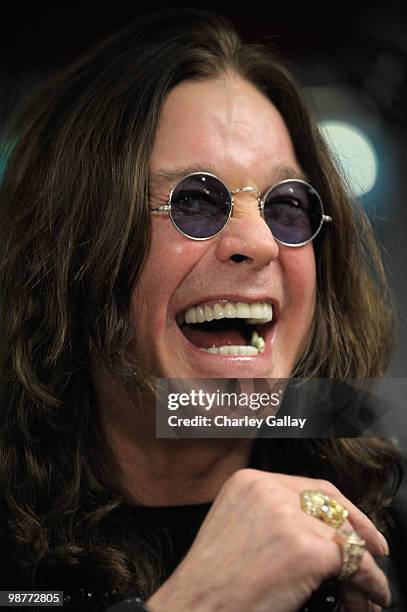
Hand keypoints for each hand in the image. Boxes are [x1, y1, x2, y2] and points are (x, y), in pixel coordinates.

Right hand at [146, 469, 390, 611]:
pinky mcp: (306, 549)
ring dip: (362, 563)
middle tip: (375, 553)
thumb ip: (274, 517)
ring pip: (344, 534)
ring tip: (367, 588)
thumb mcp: (237, 528)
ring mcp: (288, 517)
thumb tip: (321, 533)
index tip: (359, 527)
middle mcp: (269, 490)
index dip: (342, 508)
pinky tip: (368, 594)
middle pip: (331, 505)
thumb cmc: (213, 581)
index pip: (310, 487)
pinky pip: (351, 562)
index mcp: (249, 481)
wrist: (195, 608)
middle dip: (358, 531)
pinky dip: (367, 580)